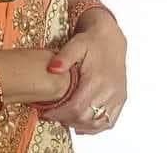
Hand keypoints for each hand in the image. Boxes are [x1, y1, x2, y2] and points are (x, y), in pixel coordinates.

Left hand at [42, 12, 126, 134]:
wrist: (111, 39)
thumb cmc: (92, 41)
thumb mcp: (75, 44)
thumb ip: (63, 57)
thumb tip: (51, 69)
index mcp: (97, 79)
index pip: (77, 106)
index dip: (60, 114)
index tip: (45, 113)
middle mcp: (110, 91)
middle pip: (86, 117)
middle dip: (66, 120)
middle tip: (51, 116)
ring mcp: (117, 97)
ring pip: (98, 122)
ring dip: (80, 125)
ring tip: (63, 120)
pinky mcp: (121, 99)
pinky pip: (109, 121)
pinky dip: (95, 127)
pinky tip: (81, 125)